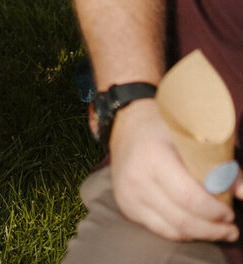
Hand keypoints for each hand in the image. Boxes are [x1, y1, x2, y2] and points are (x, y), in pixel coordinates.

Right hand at [110, 99, 239, 244]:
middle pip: (182, 219)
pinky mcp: (126, 205)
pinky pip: (160, 230)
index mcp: (154, 156)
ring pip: (172, 230)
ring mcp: (129, 194)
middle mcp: (137, 178)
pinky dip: (182, 232)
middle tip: (231, 229)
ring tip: (219, 231)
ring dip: (200, 235)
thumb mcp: (192, 134)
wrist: (127, 121)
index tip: (230, 212)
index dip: (214, 211)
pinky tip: (196, 227)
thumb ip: (220, 164)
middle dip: (212, 229)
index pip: (189, 197)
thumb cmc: (165, 124)